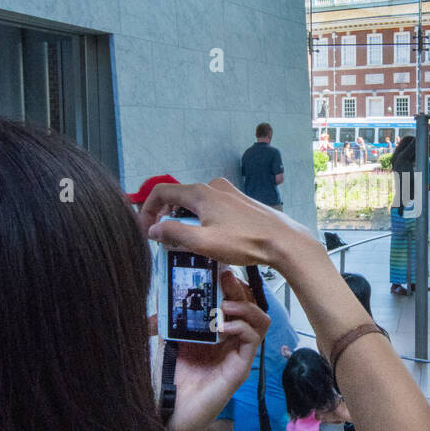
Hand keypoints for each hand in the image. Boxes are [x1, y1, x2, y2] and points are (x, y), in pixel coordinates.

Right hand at [138, 177, 318, 272]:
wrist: (284, 241)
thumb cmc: (244, 242)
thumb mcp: (203, 242)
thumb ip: (174, 234)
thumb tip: (153, 230)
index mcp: (200, 193)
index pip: (161, 192)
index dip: (147, 209)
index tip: (145, 231)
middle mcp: (213, 187)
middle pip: (178, 197)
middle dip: (165, 217)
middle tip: (163, 240)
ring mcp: (228, 193)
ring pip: (196, 203)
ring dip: (184, 220)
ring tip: (185, 243)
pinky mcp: (240, 203)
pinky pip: (212, 207)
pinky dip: (202, 219)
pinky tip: (209, 239)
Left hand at [159, 269, 269, 430]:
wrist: (172, 413)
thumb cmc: (173, 380)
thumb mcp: (170, 342)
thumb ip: (170, 324)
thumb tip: (160, 303)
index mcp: (220, 332)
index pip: (236, 301)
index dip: (232, 285)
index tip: (219, 271)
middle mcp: (234, 341)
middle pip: (252, 306)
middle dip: (241, 289)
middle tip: (225, 279)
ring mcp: (239, 354)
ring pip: (261, 321)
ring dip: (246, 307)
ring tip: (226, 305)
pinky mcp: (241, 368)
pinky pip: (253, 341)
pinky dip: (242, 327)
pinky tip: (224, 327)